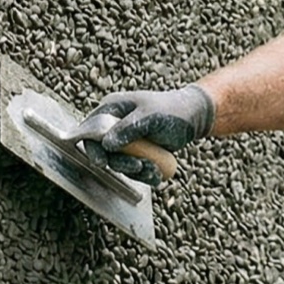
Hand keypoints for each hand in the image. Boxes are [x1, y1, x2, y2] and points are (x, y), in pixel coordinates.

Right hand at [81, 86, 213, 184]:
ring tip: (153, 168)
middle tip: (137, 166)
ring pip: (119, 163)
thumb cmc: (171, 110)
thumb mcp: (150, 115)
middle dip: (120, 163)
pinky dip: (144, 174)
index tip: (101, 162)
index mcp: (112, 109)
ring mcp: (125, 141)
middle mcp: (114, 126)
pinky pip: (134, 169)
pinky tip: (157, 174)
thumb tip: (106, 144)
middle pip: (104, 151)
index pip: (91, 130)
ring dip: (135, 171)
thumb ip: (128, 128)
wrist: (192, 118)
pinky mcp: (136, 153)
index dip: (92, 147)